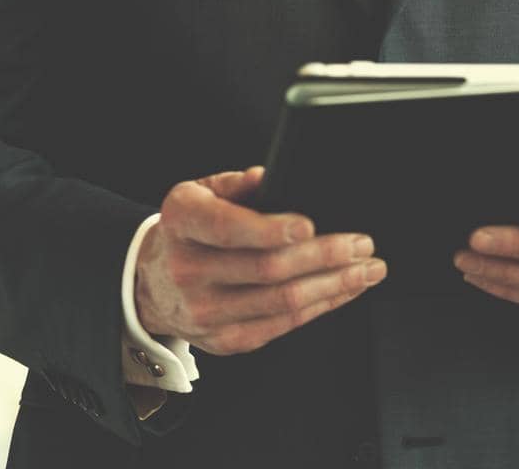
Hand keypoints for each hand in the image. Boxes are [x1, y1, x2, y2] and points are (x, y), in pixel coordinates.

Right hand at [135, 166, 385, 354]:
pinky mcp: (225, 341)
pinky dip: (320, 307)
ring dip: (333, 285)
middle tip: (361, 243)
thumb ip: (237, 183)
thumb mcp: (200, 191)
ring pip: (281, 303)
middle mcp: (189, 269)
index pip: (228, 229)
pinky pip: (282, 326)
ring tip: (366, 268)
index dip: (270, 229)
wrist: (152, 282)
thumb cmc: (188, 228)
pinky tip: (343, 290)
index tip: (310, 224)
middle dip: (324, 256)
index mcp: (182, 221)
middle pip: (266, 269)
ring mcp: (206, 312)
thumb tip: (272, 177)